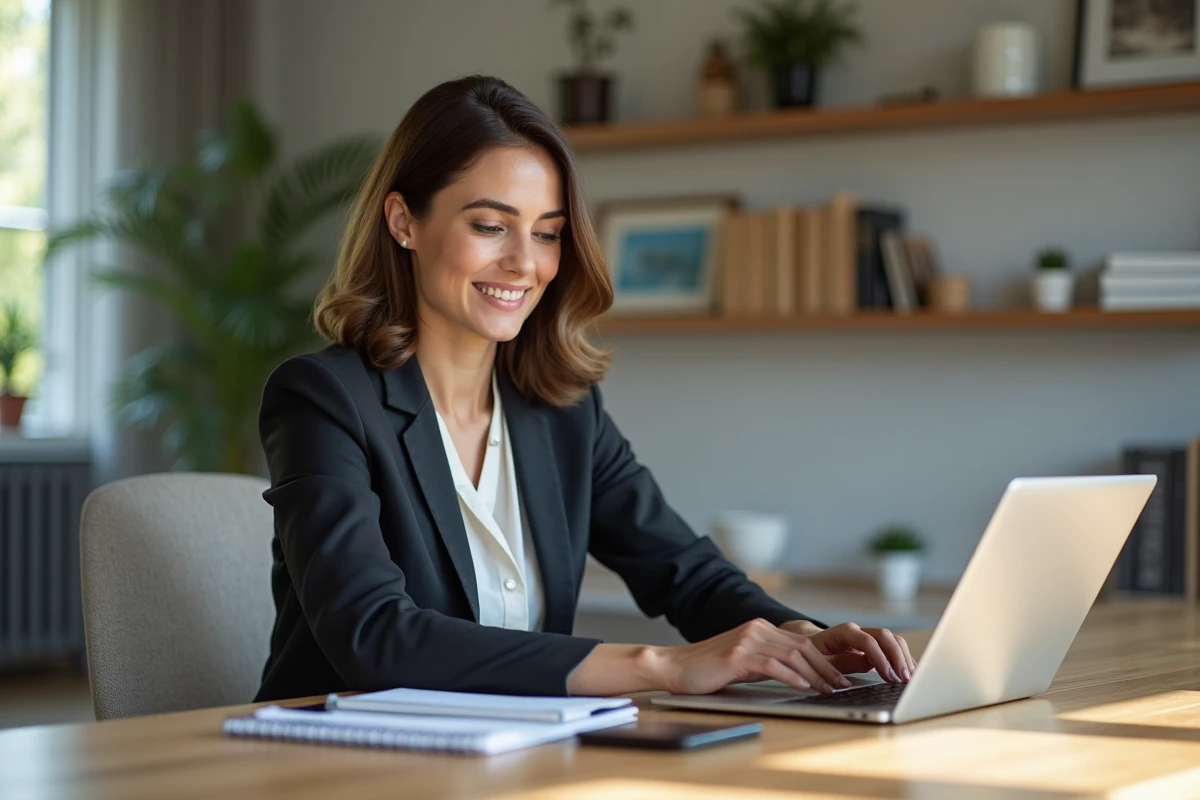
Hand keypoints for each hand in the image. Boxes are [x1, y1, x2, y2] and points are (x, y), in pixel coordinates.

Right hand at [653, 618, 854, 695]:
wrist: (674, 667)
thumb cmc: (708, 670)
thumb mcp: (744, 662)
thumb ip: (768, 662)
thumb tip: (799, 676)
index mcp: (760, 629)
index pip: (802, 643)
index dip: (825, 662)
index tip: (839, 679)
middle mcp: (756, 629)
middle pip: (802, 647)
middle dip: (826, 669)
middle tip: (842, 686)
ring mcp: (746, 640)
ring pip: (791, 655)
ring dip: (815, 674)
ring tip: (829, 689)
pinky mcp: (736, 655)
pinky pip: (772, 664)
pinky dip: (791, 676)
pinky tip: (802, 686)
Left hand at [781, 620, 916, 682]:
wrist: (808, 644)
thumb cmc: (810, 655)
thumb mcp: (816, 663)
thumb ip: (832, 670)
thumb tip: (847, 684)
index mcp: (842, 632)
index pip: (866, 640)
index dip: (879, 658)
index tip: (889, 676)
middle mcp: (858, 631)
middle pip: (885, 636)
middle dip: (897, 657)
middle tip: (904, 679)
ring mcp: (868, 637)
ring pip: (893, 640)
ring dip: (903, 658)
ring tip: (909, 679)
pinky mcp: (874, 647)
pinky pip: (893, 648)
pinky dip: (903, 660)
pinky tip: (909, 674)